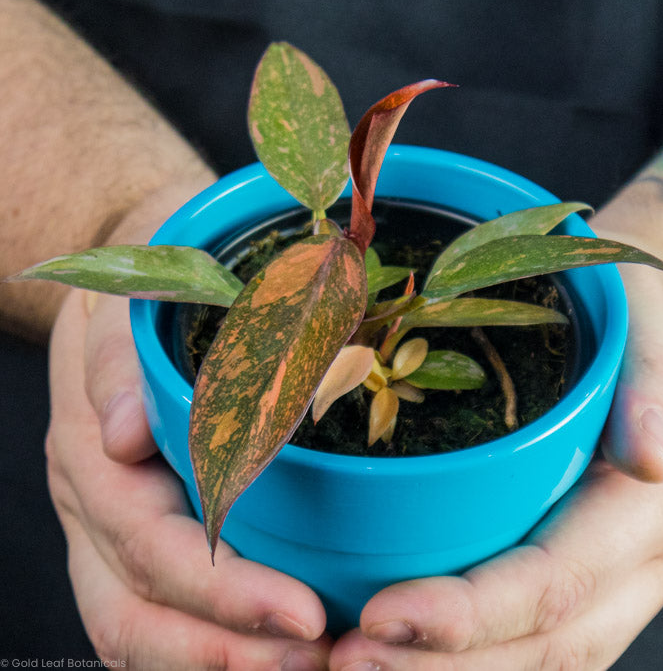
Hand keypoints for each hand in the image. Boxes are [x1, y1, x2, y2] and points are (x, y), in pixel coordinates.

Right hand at [47, 289, 330, 669]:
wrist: (122, 285)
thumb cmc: (139, 291)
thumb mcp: (124, 301)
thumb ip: (118, 359)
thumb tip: (121, 438)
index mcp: (91, 457)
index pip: (152, 549)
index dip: (223, 593)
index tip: (302, 614)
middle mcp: (95, 507)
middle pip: (140, 614)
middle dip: (226, 653)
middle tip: (314, 660)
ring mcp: (111, 529)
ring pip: (143, 630)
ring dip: (220, 664)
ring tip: (303, 667)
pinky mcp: (138, 535)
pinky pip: (161, 612)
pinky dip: (211, 645)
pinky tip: (268, 649)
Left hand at [329, 196, 662, 669]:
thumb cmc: (636, 312)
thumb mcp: (649, 317)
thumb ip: (654, 377)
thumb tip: (654, 459)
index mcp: (653, 507)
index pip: (558, 582)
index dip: (469, 614)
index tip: (377, 617)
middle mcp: (641, 560)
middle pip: (544, 644)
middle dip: (440, 666)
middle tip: (344, 659)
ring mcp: (619, 576)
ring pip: (543, 661)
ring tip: (355, 665)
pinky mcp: (592, 571)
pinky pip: (539, 640)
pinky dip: (472, 660)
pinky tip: (407, 653)